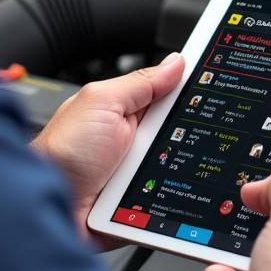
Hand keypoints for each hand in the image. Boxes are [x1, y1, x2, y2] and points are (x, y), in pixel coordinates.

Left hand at [33, 53, 184, 245]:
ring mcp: (143, 174)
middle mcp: (138, 142)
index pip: (172, 95)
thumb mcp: (101, 102)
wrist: (49, 208)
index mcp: (128, 111)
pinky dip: (179, 198)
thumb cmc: (61, 154)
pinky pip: (175, 199)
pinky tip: (176, 196)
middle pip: (186, 132)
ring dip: (187, 169)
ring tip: (174, 169)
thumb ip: (140, 82)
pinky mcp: (145, 205)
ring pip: (185, 167)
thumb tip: (175, 62)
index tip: (221, 83)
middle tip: (197, 132)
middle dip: (197, 133)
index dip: (194, 90)